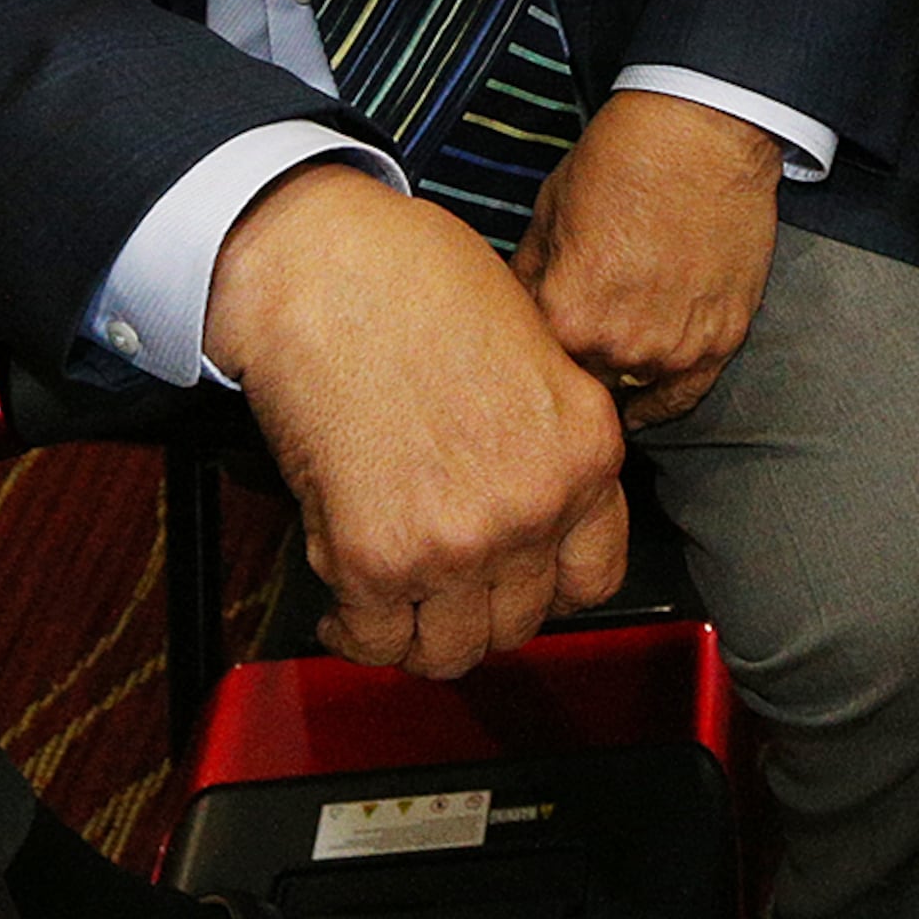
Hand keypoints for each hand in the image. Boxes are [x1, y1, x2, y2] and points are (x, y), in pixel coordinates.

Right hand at [205, 162, 629, 677]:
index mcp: (588, 450)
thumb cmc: (413, 281)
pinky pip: (376, 643)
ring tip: (392, 603)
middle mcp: (536, 506)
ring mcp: (461, 542)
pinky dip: (356, 634)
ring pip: (452, 651)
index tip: (512, 575)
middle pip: (520, 622)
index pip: (595, 577)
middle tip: (439, 584)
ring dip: (419, 633)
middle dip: (477, 607)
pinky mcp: (377, 560)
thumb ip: (545, 438)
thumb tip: (523, 492)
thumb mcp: (533, 352)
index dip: (544, 583)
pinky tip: (345, 605)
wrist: (324, 268)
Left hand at [511, 89, 782, 428]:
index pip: (532, 364)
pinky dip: (661, 397)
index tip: (530, 349)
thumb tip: (508, 311)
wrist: (701, 134)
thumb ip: (525, 277)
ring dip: (619, 374)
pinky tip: (643, 402)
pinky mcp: (721, 341)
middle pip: (582, 383)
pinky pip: (684, 395)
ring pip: (631, 389)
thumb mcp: (547, 212)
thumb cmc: (623, 160)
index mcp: (565, 317)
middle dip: (573, 365)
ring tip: (612, 349)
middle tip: (572, 346)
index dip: (529, 353)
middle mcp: (618, 346)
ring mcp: (675, 349)